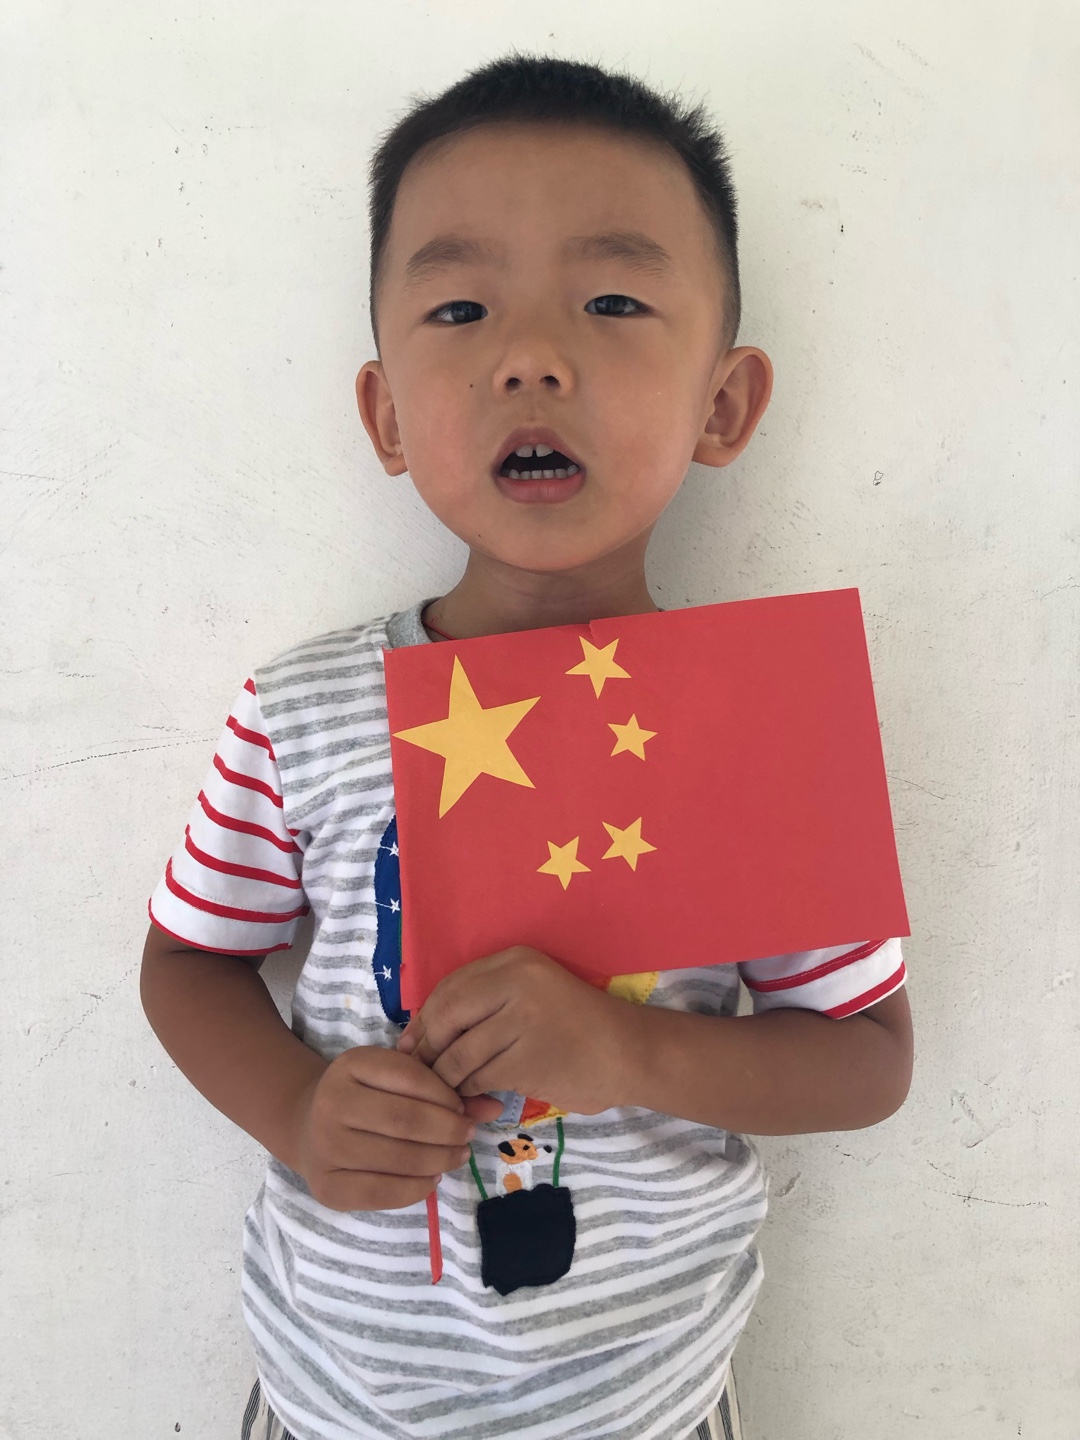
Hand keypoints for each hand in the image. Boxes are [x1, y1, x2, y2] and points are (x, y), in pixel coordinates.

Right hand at [290, 1046, 496, 1211]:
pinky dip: (416, 1188)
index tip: (464, 1106)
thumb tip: (495, 1108)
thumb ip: (443, 1089)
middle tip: (468, 1134)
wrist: (307, 1123)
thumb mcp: (395, 1078)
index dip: (445, 1094)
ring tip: (456, 1156)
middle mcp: (332, 1103)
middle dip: (447, 1130)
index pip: (409, 1077)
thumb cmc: (364, 1095)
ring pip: (397, 1158)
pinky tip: (432, 1178)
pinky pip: (382, 1192)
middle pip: (405, 1120)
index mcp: (351, 1065)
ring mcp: (325, 1147)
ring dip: (438, 1160)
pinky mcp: (328, 1186)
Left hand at [395, 946, 633, 1115]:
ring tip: (451, 1093)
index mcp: (515, 961)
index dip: (425, 1020)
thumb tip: (415, 1036)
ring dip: (447, 1080)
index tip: (413, 1046)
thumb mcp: (529, 996)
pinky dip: (469, 1093)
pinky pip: (478, 1078)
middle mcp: (517, 982)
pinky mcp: (528, 1058)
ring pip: (459, 1053)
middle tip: (425, 1076)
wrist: (629, 1053)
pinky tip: (478, 1101)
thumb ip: (481, 1004)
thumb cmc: (574, 1027)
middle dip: (429, 1050)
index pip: (450, 987)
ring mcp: (523, 1019)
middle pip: (447, 1016)